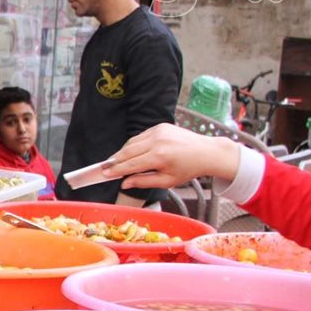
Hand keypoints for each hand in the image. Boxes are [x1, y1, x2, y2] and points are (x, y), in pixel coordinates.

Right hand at [100, 123, 240, 189]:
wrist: (206, 152)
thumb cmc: (188, 169)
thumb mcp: (167, 181)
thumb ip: (144, 182)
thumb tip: (124, 183)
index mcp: (159, 157)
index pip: (130, 164)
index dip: (116, 170)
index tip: (105, 174)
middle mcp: (157, 141)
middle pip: (127, 151)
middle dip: (115, 160)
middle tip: (105, 168)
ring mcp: (158, 131)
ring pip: (132, 142)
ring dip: (122, 152)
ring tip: (115, 161)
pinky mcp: (160, 126)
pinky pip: (140, 136)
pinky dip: (133, 145)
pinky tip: (130, 152)